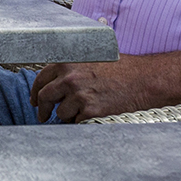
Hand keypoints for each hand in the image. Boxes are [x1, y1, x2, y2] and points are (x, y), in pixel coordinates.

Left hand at [30, 58, 158, 122]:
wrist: (145, 80)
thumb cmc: (123, 69)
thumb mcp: (92, 58)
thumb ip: (72, 68)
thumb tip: (54, 81)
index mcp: (68, 62)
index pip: (41, 78)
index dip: (36, 91)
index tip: (35, 100)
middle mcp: (69, 77)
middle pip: (44, 97)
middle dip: (42, 108)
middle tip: (42, 115)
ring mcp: (78, 95)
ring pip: (61, 113)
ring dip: (68, 115)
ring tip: (83, 110)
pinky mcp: (89, 111)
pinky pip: (76, 122)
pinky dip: (82, 121)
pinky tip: (94, 114)